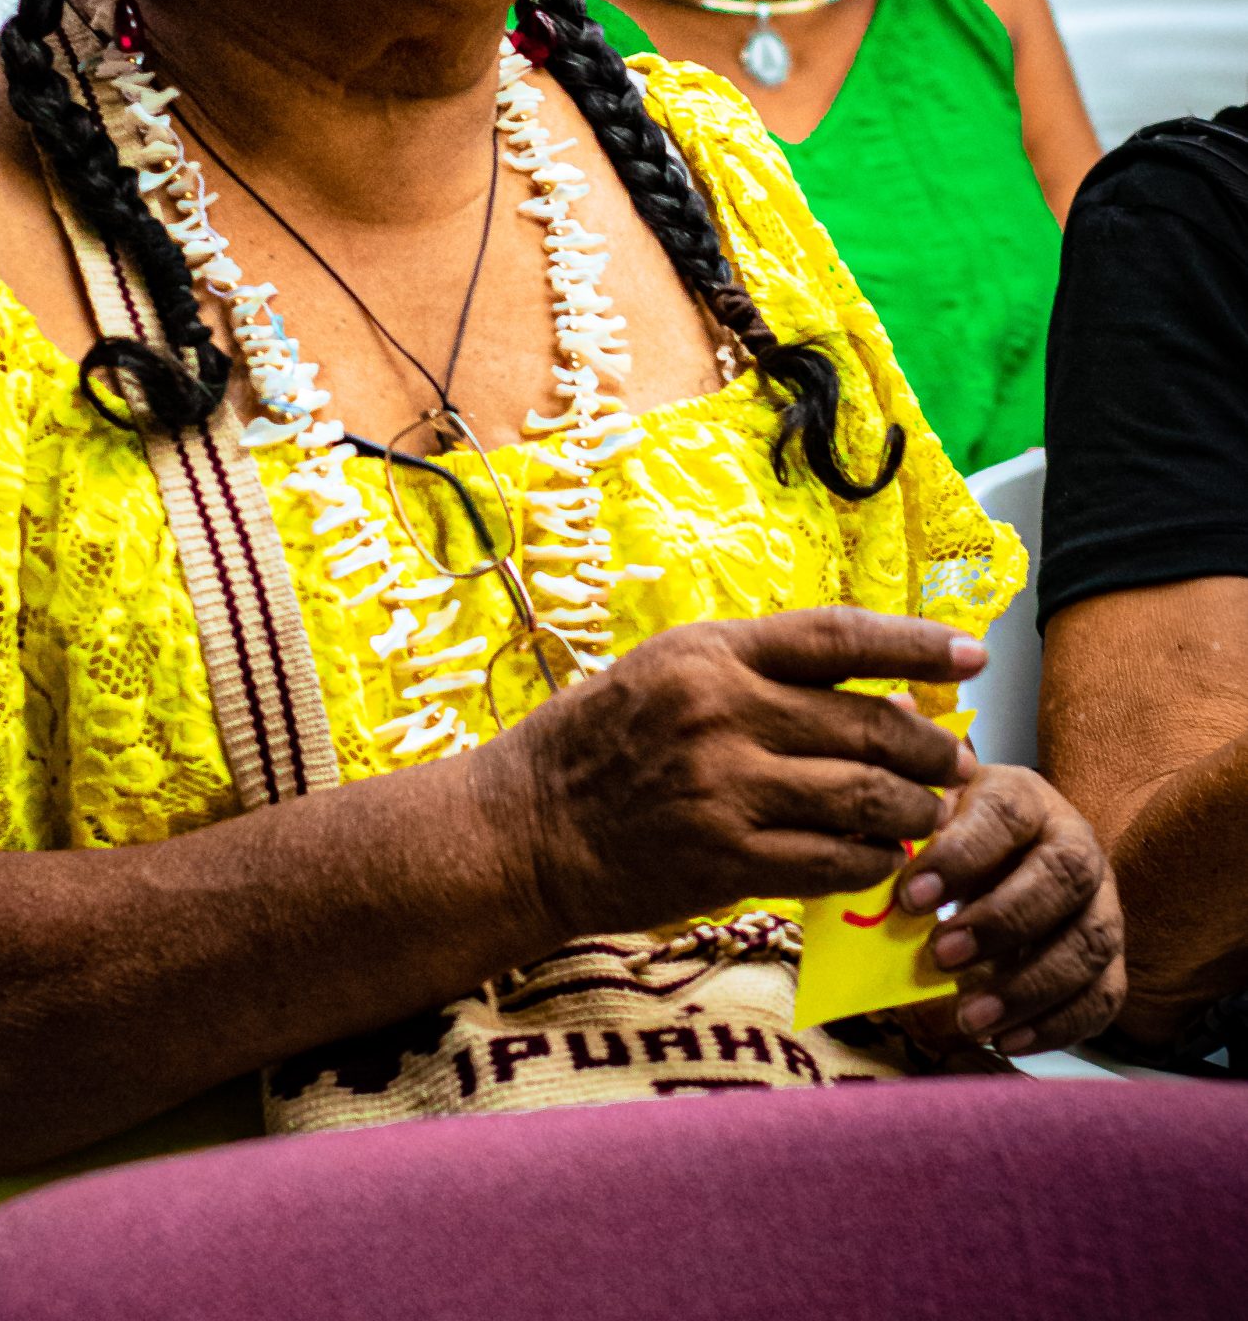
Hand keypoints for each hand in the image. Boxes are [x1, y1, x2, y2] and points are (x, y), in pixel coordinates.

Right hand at [472, 607, 984, 942]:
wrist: (528, 825)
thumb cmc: (600, 743)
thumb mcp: (668, 674)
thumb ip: (757, 675)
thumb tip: (871, 689)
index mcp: (712, 652)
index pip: (838, 636)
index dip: (915, 643)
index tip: (972, 654)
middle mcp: (723, 709)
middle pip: (868, 722)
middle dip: (929, 747)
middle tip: (957, 762)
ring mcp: (725, 785)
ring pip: (864, 796)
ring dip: (913, 811)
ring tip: (928, 816)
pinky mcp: (725, 856)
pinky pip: (833, 861)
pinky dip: (871, 863)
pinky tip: (880, 862)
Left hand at [897, 765, 1124, 1052]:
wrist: (1012, 852)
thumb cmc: (958, 837)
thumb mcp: (930, 821)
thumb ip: (908, 838)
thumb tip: (866, 869)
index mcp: (1025, 798)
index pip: (1003, 815)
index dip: (960, 855)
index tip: (910, 896)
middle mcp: (1076, 844)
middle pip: (1063, 876)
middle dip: (1001, 921)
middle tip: (940, 956)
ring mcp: (1102, 903)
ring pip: (1089, 942)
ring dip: (1029, 986)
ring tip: (970, 1017)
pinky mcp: (1111, 959)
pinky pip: (1102, 996)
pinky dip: (1058, 1025)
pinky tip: (1008, 1040)